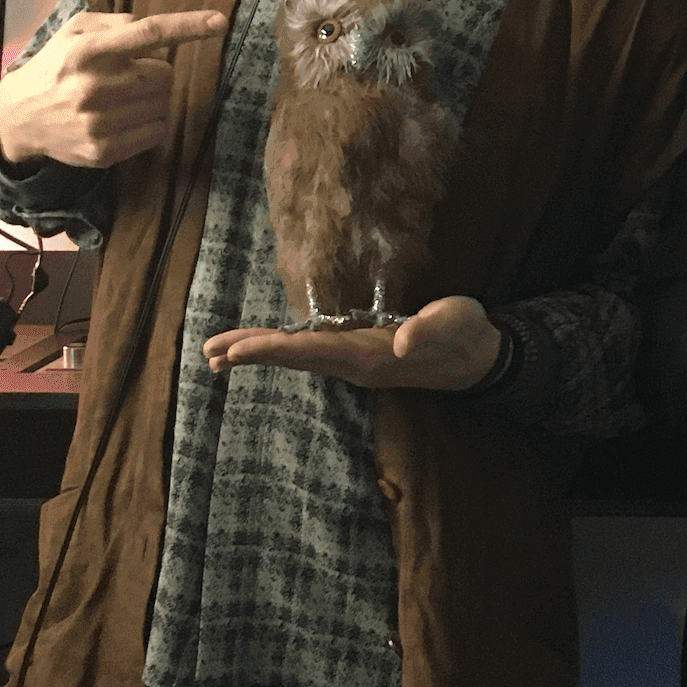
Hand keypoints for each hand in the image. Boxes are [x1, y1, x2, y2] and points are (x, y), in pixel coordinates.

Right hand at [0, 9, 228, 168]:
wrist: (18, 119)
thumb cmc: (56, 67)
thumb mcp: (74, 31)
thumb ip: (116, 22)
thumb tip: (156, 29)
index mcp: (89, 50)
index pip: (149, 33)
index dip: (189, 26)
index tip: (220, 22)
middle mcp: (95, 86)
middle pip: (165, 74)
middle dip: (155, 72)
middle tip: (128, 75)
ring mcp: (100, 122)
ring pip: (164, 104)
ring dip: (152, 98)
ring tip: (121, 97)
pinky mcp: (104, 151)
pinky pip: (157, 132)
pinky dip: (150, 123)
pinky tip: (123, 118)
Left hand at [201, 294, 502, 390]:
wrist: (476, 356)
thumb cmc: (465, 332)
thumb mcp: (455, 321)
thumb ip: (429, 329)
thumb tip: (401, 344)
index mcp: (371, 355)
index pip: (312, 352)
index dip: (273, 350)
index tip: (237, 351)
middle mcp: (355, 365)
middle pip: (295, 360)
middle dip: (253, 354)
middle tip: (210, 353)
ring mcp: (355, 364)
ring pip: (298, 360)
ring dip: (259, 355)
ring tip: (217, 354)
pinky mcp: (357, 356)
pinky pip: (309, 356)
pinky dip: (280, 351)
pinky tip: (260, 349)